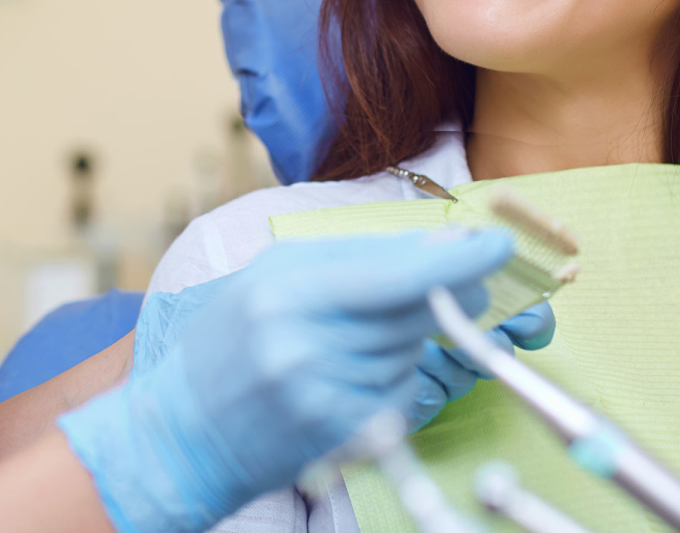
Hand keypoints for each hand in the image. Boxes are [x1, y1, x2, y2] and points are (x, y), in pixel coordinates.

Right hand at [133, 272, 555, 434]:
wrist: (179, 434)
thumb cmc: (232, 342)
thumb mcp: (279, 276)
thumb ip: (359, 256)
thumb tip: (444, 243)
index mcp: (289, 289)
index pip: (396, 272)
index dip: (458, 259)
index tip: (500, 245)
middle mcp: (306, 343)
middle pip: (417, 310)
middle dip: (452, 294)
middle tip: (467, 286)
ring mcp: (323, 395)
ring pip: (412, 351)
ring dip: (408, 339)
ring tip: (353, 342)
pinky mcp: (338, 435)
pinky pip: (400, 393)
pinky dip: (394, 378)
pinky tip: (352, 378)